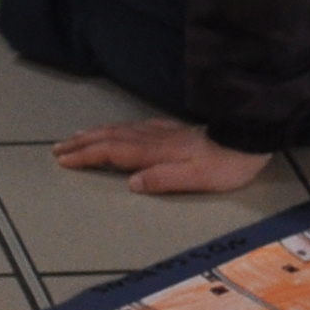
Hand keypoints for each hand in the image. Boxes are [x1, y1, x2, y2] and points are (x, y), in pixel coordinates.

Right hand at [54, 119, 273, 196]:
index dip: (86, 155)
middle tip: (58, 147)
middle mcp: (154, 139)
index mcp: (155, 153)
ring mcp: (164, 132)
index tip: (63, 159)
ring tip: (77, 136)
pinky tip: (118, 129)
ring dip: (96, 134)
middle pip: (111, 138)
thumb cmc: (227, 164)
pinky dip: (119, 128)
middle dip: (82, 143)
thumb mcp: (197, 179)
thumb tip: (131, 182)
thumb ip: (163, 180)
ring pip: (121, 130)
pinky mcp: (175, 130)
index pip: (112, 152)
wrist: (251, 136)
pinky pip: (137, 126)